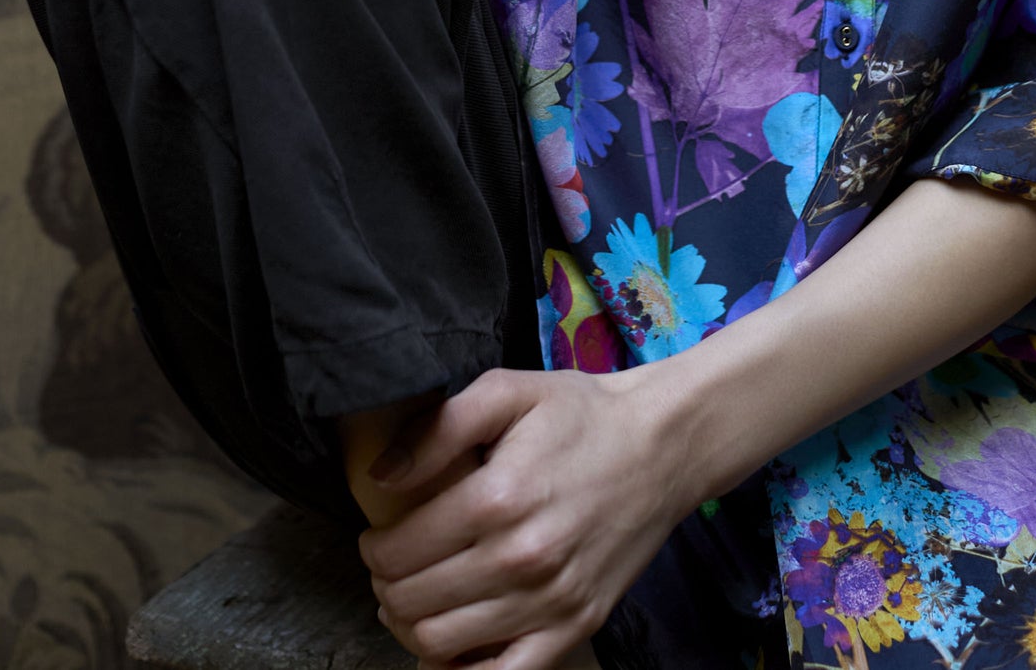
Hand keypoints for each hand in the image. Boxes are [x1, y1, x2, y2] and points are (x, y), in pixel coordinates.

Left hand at [356, 364, 689, 669]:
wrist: (661, 448)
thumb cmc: (581, 415)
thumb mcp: (507, 391)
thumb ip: (439, 428)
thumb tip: (380, 477)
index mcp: (498, 498)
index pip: (401, 549)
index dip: (374, 548)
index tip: (376, 538)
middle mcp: (522, 558)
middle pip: (414, 601)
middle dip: (386, 586)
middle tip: (389, 567)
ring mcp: (550, 602)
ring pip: (443, 644)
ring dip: (411, 626)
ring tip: (412, 599)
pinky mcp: (575, 628)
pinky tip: (452, 646)